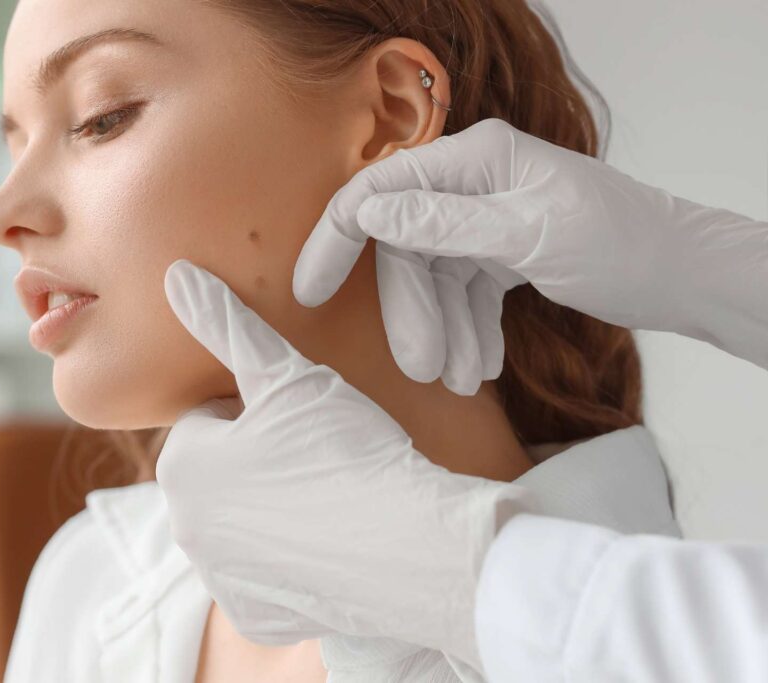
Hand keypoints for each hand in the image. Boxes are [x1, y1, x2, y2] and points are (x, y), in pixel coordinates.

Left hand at [156, 258, 534, 671]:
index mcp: (182, 467)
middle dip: (257, 458)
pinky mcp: (256, 615)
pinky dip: (289, 557)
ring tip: (329, 492)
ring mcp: (219, 578)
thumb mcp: (286, 375)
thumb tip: (176, 275)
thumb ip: (227, 325)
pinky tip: (330, 538)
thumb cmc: (344, 449)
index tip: (300, 417)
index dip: (257, 409)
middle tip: (318, 452)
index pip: (210, 419)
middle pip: (220, 473)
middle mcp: (184, 530)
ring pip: (241, 522)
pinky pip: (263, 572)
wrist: (409, 545)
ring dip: (271, 506)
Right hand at [294, 117, 767, 387]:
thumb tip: (367, 212)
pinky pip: (464, 292)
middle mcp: (473, 182)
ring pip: (435, 279)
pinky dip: (467, 329)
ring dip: (444, 331)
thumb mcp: (528, 234)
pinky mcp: (501, 250)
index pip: (380, 192)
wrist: (683, 274)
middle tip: (422, 370)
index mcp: (475, 159)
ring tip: (463, 381)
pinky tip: (481, 366)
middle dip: (414, 313)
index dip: (338, 240)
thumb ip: (444, 223)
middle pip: (408, 250)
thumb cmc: (622, 243)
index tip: (310, 292)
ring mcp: (485, 217)